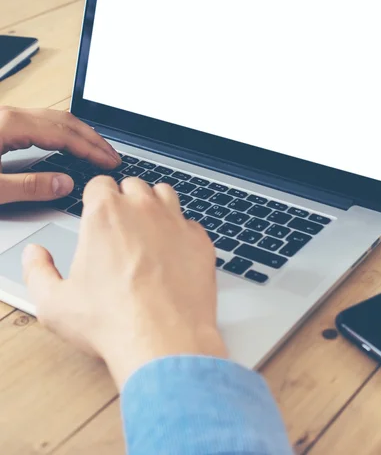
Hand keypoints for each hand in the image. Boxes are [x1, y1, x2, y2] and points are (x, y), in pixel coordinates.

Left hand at [0, 107, 119, 203]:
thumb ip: (28, 187)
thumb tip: (65, 184)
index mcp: (11, 125)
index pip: (63, 135)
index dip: (91, 149)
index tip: (109, 162)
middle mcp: (11, 116)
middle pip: (64, 121)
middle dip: (92, 139)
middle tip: (111, 156)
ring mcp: (7, 119)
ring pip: (54, 120)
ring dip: (79, 134)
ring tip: (97, 150)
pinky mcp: (2, 126)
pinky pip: (42, 124)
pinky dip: (63, 134)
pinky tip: (68, 144)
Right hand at [22, 177, 227, 389]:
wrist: (164, 341)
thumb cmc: (114, 322)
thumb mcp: (54, 304)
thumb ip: (38, 272)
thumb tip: (36, 255)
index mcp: (105, 214)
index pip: (100, 184)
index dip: (96, 196)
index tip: (97, 210)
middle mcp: (143, 209)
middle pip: (134, 185)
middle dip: (126, 199)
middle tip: (122, 224)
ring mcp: (176, 222)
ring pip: (165, 194)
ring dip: (155, 205)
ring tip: (149, 229)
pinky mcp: (200, 240)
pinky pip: (191, 223)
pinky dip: (182, 232)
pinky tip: (174, 253)